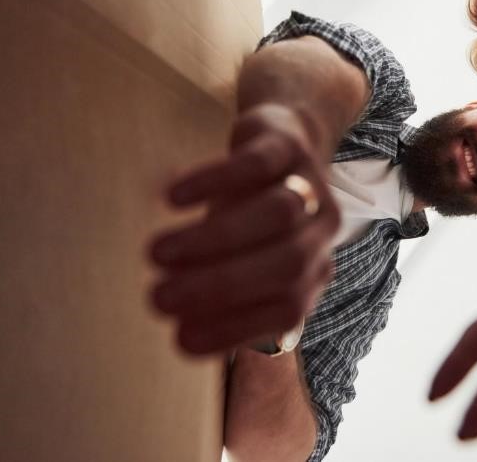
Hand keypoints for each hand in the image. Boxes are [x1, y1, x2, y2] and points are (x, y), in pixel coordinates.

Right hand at [148, 103, 338, 354]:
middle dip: (220, 286)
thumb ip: (224, 296)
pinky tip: (172, 198)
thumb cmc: (251, 216)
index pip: (287, 310)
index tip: (178, 338)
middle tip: (158, 297)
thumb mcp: (244, 260)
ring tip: (156, 252)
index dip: (236, 328)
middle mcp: (321, 232)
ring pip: (277, 214)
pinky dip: (213, 182)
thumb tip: (182, 336)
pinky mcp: (286, 145)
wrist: (284, 138)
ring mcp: (309, 184)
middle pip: (286, 264)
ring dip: (214, 237)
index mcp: (314, 271)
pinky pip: (256, 165)